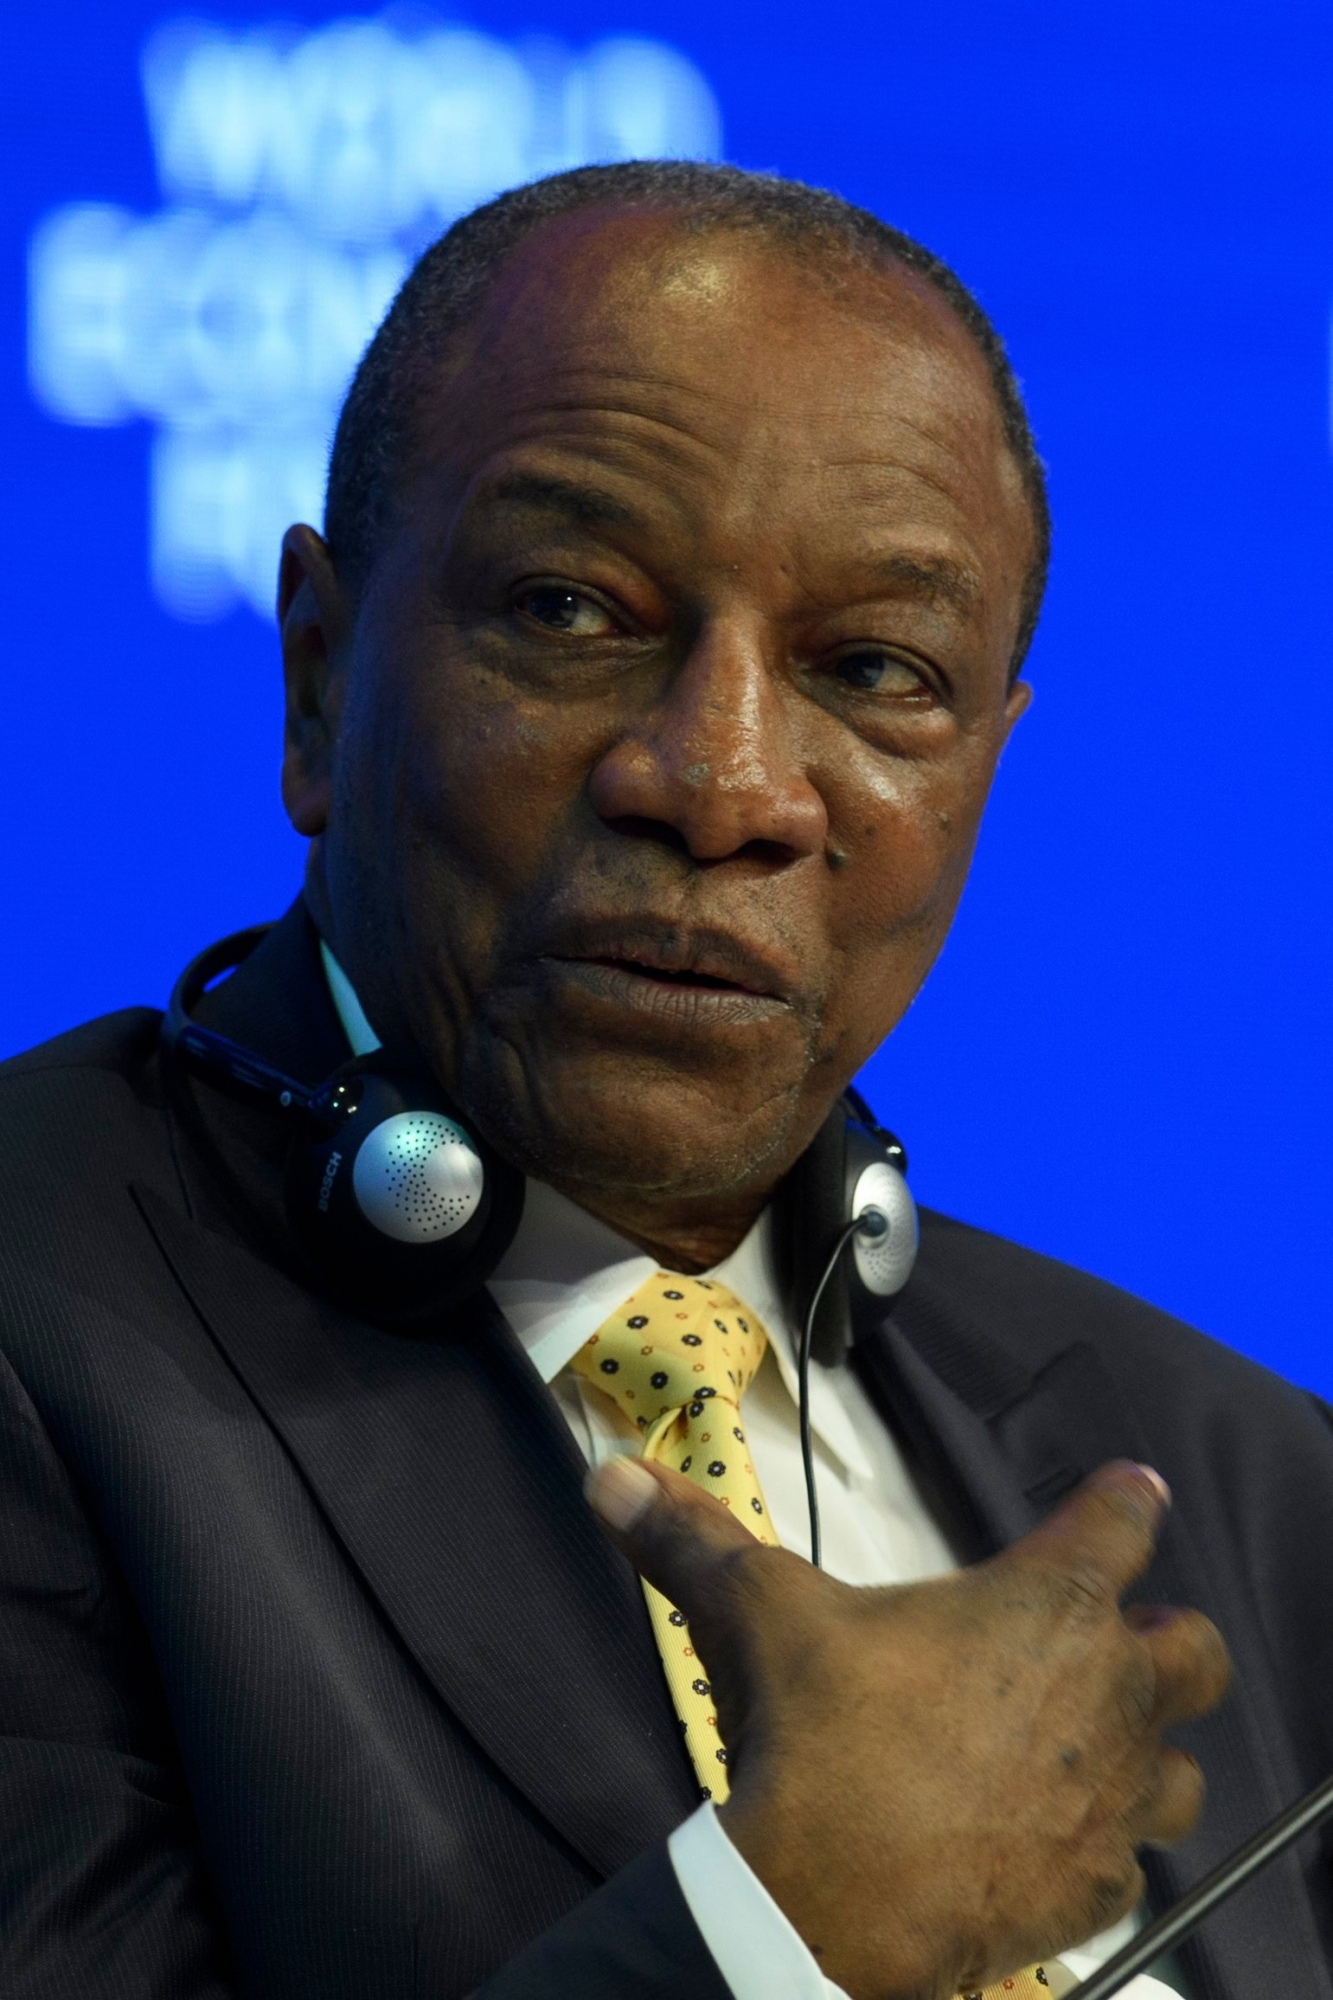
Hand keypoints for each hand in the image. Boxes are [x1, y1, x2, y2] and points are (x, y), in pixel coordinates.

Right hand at [588, 1455, 1229, 1999]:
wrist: (830, 1902)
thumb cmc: (818, 1733)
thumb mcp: (754, 1613)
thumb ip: (691, 1538)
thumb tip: (612, 1475)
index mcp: (1046, 1604)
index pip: (1124, 1519)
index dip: (1123, 1500)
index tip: (1123, 1493)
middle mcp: (1106, 1692)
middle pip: (1197, 1650)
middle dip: (1161, 1638)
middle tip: (1101, 1644)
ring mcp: (1111, 1800)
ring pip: (1181, 1767)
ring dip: (1145, 1751)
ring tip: (1084, 1748)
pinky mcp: (1096, 1890)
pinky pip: (1129, 1863)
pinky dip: (1098, 1848)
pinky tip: (1046, 1841)